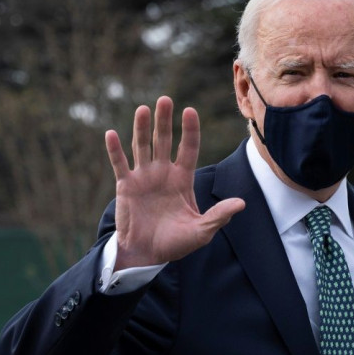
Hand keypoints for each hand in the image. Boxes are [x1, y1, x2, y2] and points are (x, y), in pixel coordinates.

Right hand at [105, 96, 244, 269]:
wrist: (147, 255)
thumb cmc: (176, 243)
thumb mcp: (201, 231)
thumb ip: (218, 215)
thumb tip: (241, 204)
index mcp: (182, 179)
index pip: (188, 148)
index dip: (190, 130)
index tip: (190, 111)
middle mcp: (163, 173)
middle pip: (164, 141)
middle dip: (164, 121)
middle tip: (165, 99)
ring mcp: (143, 177)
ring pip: (142, 146)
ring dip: (141, 128)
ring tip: (143, 109)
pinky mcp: (126, 185)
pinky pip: (120, 164)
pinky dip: (115, 149)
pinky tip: (111, 133)